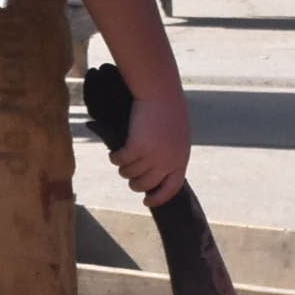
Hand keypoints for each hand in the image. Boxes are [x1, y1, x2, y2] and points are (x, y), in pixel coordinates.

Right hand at [112, 90, 189, 205]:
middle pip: (145, 184)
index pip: (171, 188)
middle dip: (134, 184)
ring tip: (121, 159)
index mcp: (180, 158)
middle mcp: (167, 161)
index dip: (158, 198)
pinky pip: (120, 161)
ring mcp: (152, 155)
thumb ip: (172, 153)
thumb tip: (158, 171)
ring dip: (123, 169)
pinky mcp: (136, 147)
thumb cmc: (169, 109)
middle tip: (128, 176)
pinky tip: (114, 153)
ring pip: (129, 173)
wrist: (160, 92)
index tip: (146, 201)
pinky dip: (115, 158)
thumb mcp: (178, 135)